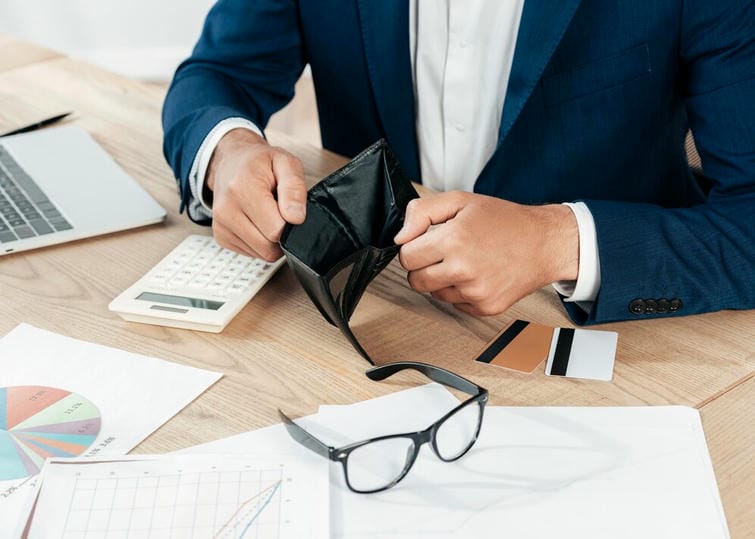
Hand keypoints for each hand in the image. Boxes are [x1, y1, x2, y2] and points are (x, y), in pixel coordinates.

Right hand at [206, 128, 306, 259]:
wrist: (231, 162)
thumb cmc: (260, 163)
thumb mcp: (286, 163)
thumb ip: (294, 188)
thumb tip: (296, 218)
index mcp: (242, 188)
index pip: (276, 229)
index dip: (290, 222)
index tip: (287, 207)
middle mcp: (226, 209)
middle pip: (268, 246)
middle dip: (282, 234)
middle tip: (280, 211)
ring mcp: (221, 226)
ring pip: (261, 253)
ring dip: (271, 239)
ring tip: (268, 215)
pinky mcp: (221, 237)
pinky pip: (252, 253)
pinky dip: (260, 242)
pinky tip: (257, 222)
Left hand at [394, 191, 578, 315]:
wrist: (544, 243)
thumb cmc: (505, 221)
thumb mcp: (461, 201)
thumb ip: (422, 212)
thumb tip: (401, 237)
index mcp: (454, 240)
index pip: (406, 257)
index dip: (413, 247)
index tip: (426, 242)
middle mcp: (463, 269)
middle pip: (415, 280)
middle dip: (423, 266)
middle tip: (442, 253)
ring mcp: (475, 292)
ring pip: (434, 293)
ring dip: (442, 279)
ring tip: (465, 261)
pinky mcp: (485, 307)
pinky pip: (455, 304)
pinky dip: (461, 291)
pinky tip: (478, 274)